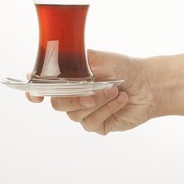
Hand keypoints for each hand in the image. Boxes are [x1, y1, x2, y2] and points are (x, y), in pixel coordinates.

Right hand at [27, 50, 156, 134]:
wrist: (148, 84)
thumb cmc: (124, 68)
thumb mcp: (99, 58)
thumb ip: (77, 62)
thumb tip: (57, 66)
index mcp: (70, 80)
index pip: (44, 88)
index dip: (35, 92)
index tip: (38, 94)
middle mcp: (74, 97)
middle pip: (58, 104)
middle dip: (76, 97)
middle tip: (96, 88)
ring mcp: (86, 113)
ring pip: (76, 114)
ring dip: (97, 101)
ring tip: (115, 90)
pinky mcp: (98, 125)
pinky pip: (93, 122)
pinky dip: (108, 109)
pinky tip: (121, 99)